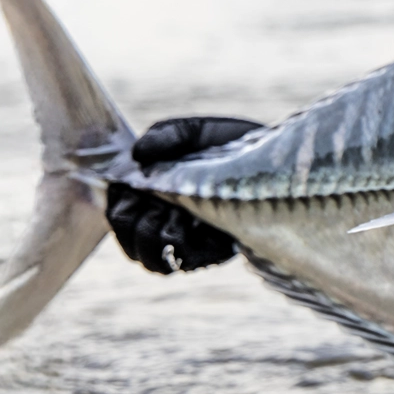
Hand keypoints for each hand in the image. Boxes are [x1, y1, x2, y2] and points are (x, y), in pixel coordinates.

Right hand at [107, 116, 260, 274]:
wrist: (278, 161)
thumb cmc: (231, 145)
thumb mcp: (195, 131)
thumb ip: (166, 134)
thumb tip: (138, 154)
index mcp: (150, 193)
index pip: (115, 212)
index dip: (116, 203)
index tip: (131, 187)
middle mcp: (163, 221)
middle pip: (128, 242)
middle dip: (133, 221)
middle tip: (153, 202)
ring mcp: (186, 241)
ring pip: (150, 259)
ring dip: (156, 235)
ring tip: (174, 213)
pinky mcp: (211, 254)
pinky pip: (184, 262)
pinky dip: (184, 243)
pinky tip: (198, 224)